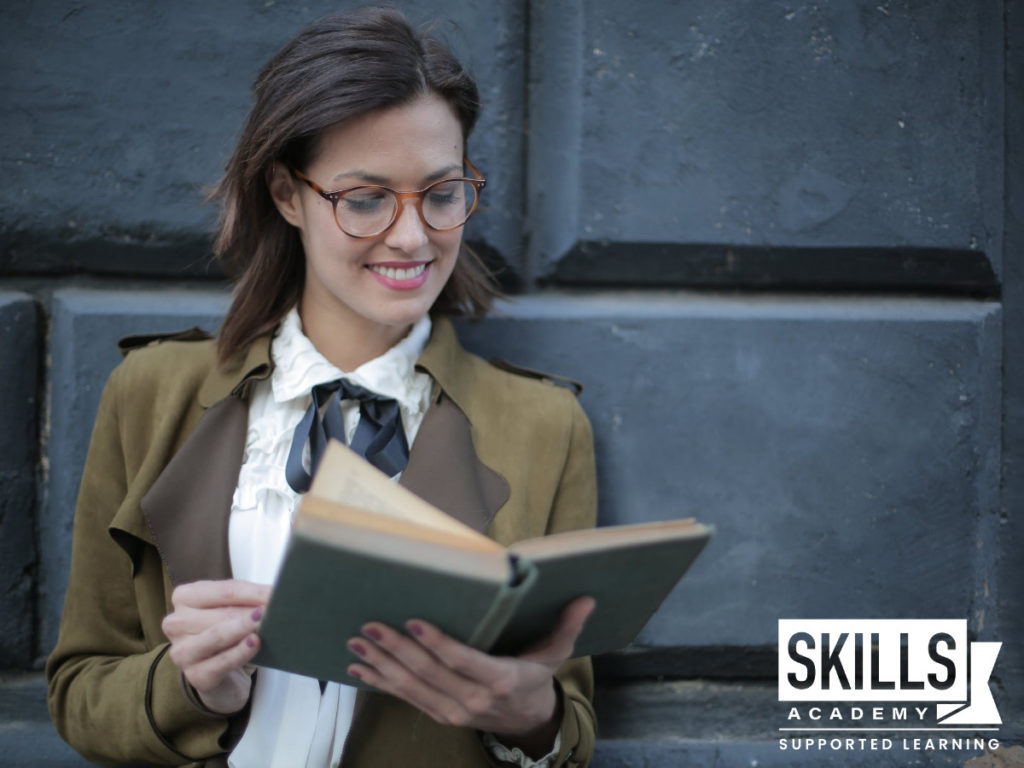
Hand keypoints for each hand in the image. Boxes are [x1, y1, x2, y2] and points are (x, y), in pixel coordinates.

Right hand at [162, 579, 271, 714]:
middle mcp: (177, 623)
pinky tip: (255, 644)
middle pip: (222, 613)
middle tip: (279, 610)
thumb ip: (249, 600)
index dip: (254, 592)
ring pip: (217, 636)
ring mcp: (182, 651)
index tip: (278, 593)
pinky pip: (221, 662)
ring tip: (266, 623)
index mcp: (185, 597)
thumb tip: (277, 594)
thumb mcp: (235, 610)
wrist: (224, 676)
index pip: (225, 591)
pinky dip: (240, 652)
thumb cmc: (229, 636)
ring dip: (245, 629)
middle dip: (252, 612)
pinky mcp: (195, 675)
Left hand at [346, 596, 594, 757]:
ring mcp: (452, 711)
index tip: (414, 621)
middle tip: (372, 625)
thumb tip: (586, 598)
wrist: (528, 724)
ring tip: (357, 642)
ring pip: (411, 687)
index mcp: (500, 680)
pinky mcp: (438, 714)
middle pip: (429, 673)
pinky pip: (405, 698)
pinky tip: (358, 666)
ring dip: (382, 664)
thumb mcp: (554, 654)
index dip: (437, 643)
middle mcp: (472, 699)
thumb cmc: (536, 678)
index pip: (463, 661)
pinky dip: (380, 682)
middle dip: (397, 649)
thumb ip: (566, 627)